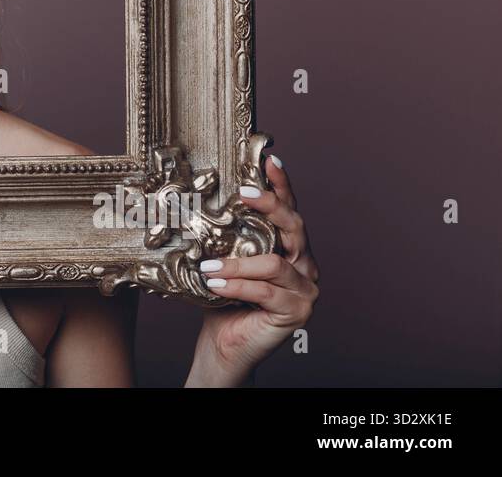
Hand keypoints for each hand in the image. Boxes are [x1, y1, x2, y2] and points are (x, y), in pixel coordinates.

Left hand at [188, 151, 319, 385]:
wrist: (224, 343)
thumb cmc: (224, 300)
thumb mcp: (225, 259)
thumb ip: (226, 237)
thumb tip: (199, 202)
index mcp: (289, 248)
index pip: (289, 210)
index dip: (282, 185)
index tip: (269, 161)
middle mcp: (304, 264)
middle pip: (294, 226)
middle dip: (269, 206)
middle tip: (243, 195)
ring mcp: (305, 289)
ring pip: (274, 263)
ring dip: (236, 263)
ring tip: (208, 266)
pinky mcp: (297, 312)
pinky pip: (265, 291)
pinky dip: (237, 285)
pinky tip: (215, 283)